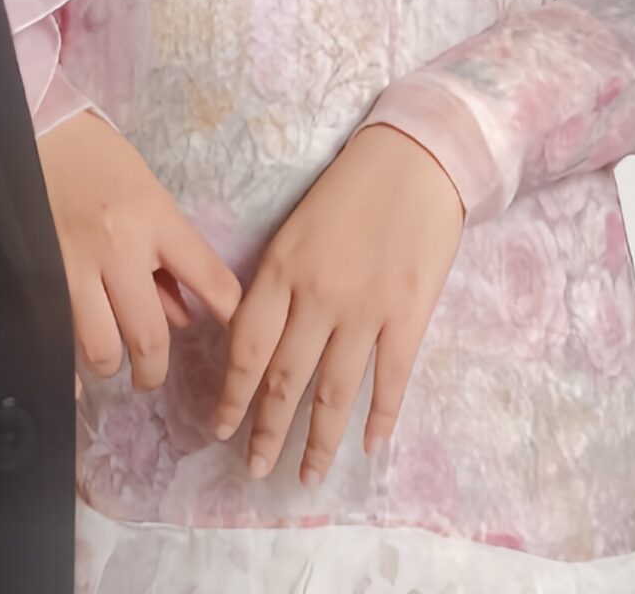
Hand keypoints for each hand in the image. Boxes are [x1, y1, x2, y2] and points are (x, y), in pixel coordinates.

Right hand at [38, 109, 242, 390]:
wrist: (37, 131)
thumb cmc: (98, 157)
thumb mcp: (148, 193)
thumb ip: (168, 256)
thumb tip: (185, 319)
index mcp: (154, 218)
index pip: (210, 280)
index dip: (231, 317)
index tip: (235, 338)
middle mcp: (119, 247)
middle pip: (149, 336)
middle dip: (155, 370)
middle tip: (152, 375)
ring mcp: (74, 265)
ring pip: (102, 348)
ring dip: (113, 363)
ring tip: (113, 359)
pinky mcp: (40, 276)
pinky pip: (58, 341)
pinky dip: (70, 370)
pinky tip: (76, 382)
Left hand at [212, 124, 464, 482]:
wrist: (414, 158)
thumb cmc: (350, 188)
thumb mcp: (295, 228)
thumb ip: (277, 284)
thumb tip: (256, 342)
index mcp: (281, 267)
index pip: (246, 347)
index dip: (233, 395)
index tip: (221, 429)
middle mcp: (317, 294)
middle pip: (286, 378)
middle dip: (267, 430)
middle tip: (256, 470)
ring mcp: (365, 308)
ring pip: (335, 391)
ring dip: (319, 440)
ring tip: (306, 475)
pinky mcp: (408, 314)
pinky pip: (389, 379)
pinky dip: (380, 417)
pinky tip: (369, 444)